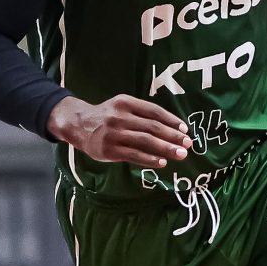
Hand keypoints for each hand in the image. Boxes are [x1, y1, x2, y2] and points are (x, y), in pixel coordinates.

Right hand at [48, 94, 191, 167]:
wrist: (78, 125)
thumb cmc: (107, 116)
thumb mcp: (122, 106)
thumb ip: (142, 113)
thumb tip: (172, 128)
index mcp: (126, 103)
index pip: (154, 111)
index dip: (172, 120)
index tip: (185, 130)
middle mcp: (120, 116)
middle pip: (152, 127)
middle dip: (173, 136)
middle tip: (188, 144)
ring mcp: (114, 134)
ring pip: (145, 141)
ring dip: (165, 149)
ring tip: (180, 154)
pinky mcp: (109, 150)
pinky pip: (134, 155)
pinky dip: (149, 159)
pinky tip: (162, 163)